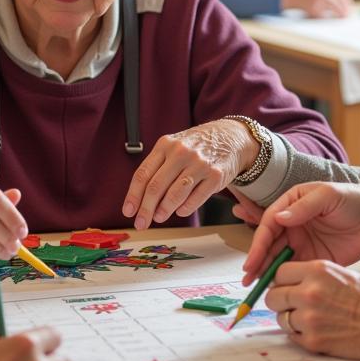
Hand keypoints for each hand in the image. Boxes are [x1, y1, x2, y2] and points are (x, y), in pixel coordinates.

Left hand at [122, 119, 258, 228]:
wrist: (231, 137)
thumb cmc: (196, 146)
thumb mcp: (174, 146)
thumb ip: (159, 167)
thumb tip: (142, 200)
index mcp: (165, 144)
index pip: (143, 174)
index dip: (133, 196)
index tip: (128, 211)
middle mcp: (181, 152)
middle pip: (156, 186)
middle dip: (146, 209)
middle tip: (141, 223)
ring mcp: (199, 164)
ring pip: (175, 194)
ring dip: (164, 210)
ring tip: (160, 218)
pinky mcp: (215, 176)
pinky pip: (195, 199)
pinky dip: (185, 209)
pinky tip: (180, 211)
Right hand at [241, 182, 359, 282]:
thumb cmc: (354, 199)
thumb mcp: (328, 196)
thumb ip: (304, 207)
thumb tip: (279, 218)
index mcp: (291, 203)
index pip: (269, 223)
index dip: (259, 241)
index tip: (253, 259)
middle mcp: (291, 223)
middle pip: (269, 243)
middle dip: (257, 260)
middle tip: (248, 279)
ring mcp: (300, 242)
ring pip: (277, 258)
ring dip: (266, 271)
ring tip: (256, 287)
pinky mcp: (311, 258)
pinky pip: (293, 269)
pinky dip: (283, 279)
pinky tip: (276, 288)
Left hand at [264, 259, 359, 360]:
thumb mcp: (339, 273)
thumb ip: (311, 276)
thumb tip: (286, 283)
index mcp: (317, 270)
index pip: (279, 272)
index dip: (282, 280)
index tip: (287, 285)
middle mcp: (309, 293)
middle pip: (273, 296)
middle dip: (280, 300)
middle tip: (292, 304)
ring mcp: (309, 319)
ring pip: (281, 318)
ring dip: (291, 319)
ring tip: (311, 318)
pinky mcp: (313, 341)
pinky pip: (292, 337)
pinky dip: (300, 335)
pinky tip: (318, 330)